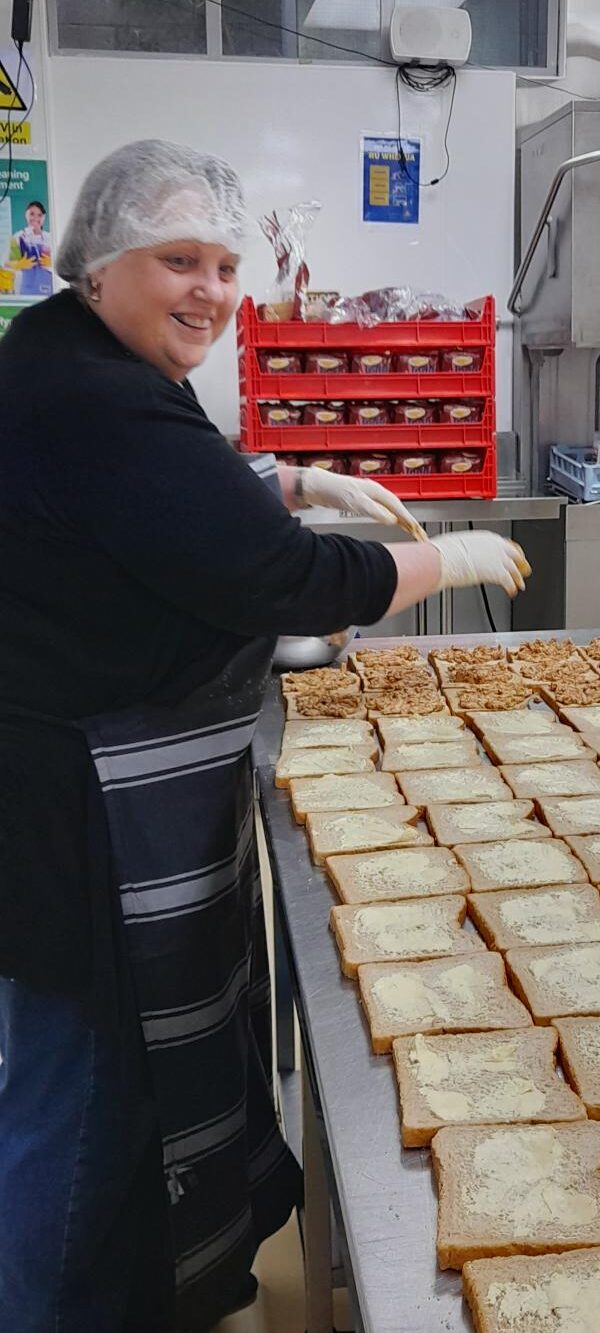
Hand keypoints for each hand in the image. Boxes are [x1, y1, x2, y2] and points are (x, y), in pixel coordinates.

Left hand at [299, 466, 427, 540]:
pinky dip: (392, 518)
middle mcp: (376, 493)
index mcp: (377, 492)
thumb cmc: (335, 490)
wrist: (318, 487)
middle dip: (410, 522)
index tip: (418, 531)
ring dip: (402, 521)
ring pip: (392, 510)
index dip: (409, 520)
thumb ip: (375, 511)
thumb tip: (392, 519)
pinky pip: (384, 511)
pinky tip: (393, 522)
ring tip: (412, 531)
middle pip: (398, 508)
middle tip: (419, 535)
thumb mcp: (357, 503)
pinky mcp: (363, 502)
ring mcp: (370, 497)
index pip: (399, 508)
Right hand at [430, 531, 531, 596]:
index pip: (505, 544)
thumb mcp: (459, 543)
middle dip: (520, 563)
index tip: (510, 557)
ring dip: (518, 578)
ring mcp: (499, 560)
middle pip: (516, 555)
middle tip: (523, 570)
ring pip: (515, 570)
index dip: (509, 553)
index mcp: (487, 538)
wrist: (445, 558)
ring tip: (520, 585)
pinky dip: (512, 588)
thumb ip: (467, 547)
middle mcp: (497, 547)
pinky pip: (509, 582)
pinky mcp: (498, 574)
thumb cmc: (446, 551)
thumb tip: (461, 551)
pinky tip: (511, 592)